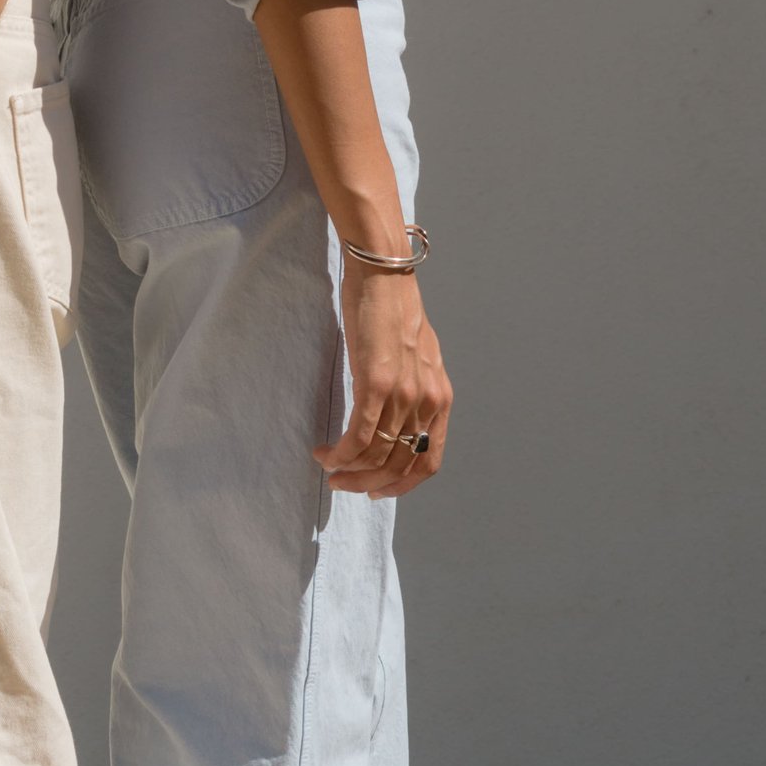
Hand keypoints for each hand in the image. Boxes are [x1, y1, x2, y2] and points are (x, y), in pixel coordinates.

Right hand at [316, 264, 450, 497]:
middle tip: (343, 483)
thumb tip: (399, 420)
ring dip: (348, 470)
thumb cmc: (394, 310)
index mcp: (440, 398)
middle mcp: (427, 401)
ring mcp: (403, 394)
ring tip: (328, 465)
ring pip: (376, 454)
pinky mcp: (376, 382)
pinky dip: (340, 453)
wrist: (383, 275)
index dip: (402, 485)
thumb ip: (415, 390)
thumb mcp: (418, 357)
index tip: (377, 489)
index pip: (428, 462)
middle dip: (367, 483)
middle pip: (398, 465)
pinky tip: (325, 451)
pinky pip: (359, 435)